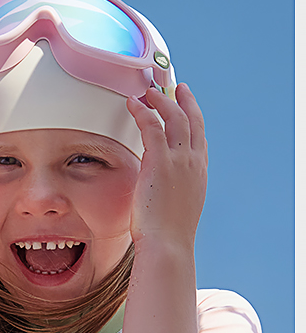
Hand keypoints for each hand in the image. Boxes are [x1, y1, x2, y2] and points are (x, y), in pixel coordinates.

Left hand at [125, 84, 207, 249]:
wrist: (167, 244)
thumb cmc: (166, 236)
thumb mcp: (175, 209)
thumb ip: (169, 193)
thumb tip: (156, 192)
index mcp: (198, 175)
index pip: (199, 139)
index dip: (194, 120)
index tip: (188, 108)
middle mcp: (193, 163)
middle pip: (193, 121)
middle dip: (185, 100)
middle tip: (176, 87)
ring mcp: (179, 160)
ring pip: (174, 117)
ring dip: (162, 100)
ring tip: (149, 91)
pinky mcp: (161, 161)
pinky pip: (153, 126)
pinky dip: (143, 111)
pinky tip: (134, 104)